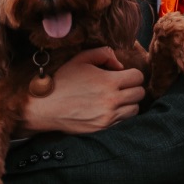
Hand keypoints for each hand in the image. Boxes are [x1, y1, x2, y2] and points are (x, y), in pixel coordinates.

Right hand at [20, 47, 145, 133]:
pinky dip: (120, 116)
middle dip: (132, 88)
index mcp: (109, 81)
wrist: (44, 107)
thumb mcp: (81, 59)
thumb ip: (104, 54)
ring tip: (115, 99)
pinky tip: (108, 110)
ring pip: (134, 109)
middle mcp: (111, 100)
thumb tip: (120, 66)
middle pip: (139, 93)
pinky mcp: (102, 129)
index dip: (131, 74)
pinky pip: (123, 122)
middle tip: (120, 87)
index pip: (138, 77)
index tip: (122, 75)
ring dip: (128, 103)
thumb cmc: (62, 80)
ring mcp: (108, 117)